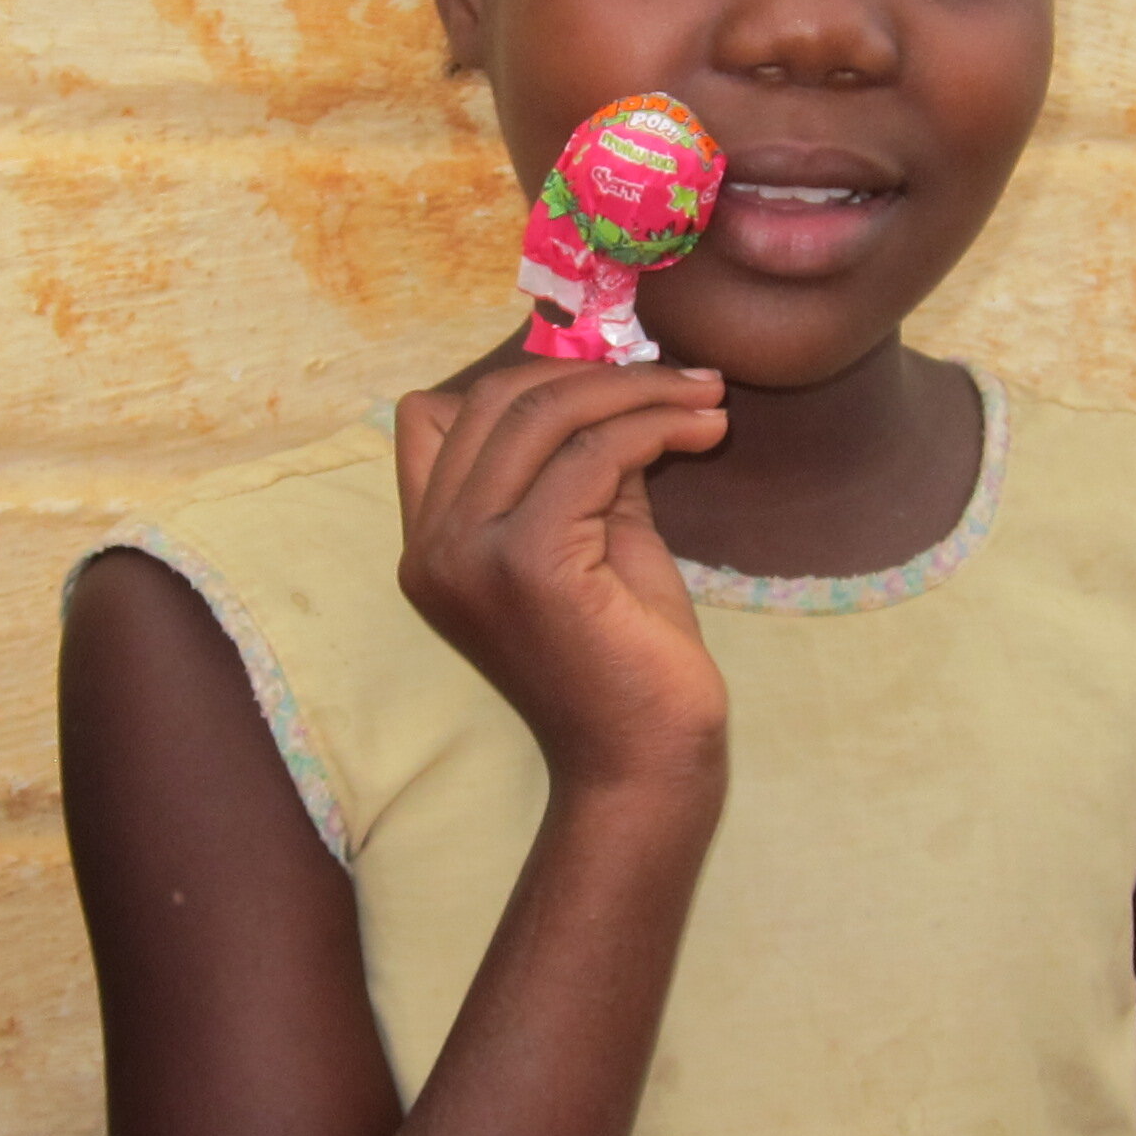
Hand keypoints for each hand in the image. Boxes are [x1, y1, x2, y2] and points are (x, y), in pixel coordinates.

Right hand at [394, 359, 728, 795]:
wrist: (643, 763)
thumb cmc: (625, 662)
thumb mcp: (592, 540)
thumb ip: (583, 468)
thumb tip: (619, 386)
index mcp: (430, 545)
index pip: (433, 416)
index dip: (521, 380)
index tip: (610, 382)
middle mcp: (431, 547)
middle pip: (491, 398)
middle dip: (592, 372)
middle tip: (677, 380)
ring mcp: (469, 555)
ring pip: (544, 413)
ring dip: (638, 390)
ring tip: (705, 399)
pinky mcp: (528, 561)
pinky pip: (593, 453)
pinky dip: (655, 426)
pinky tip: (704, 432)